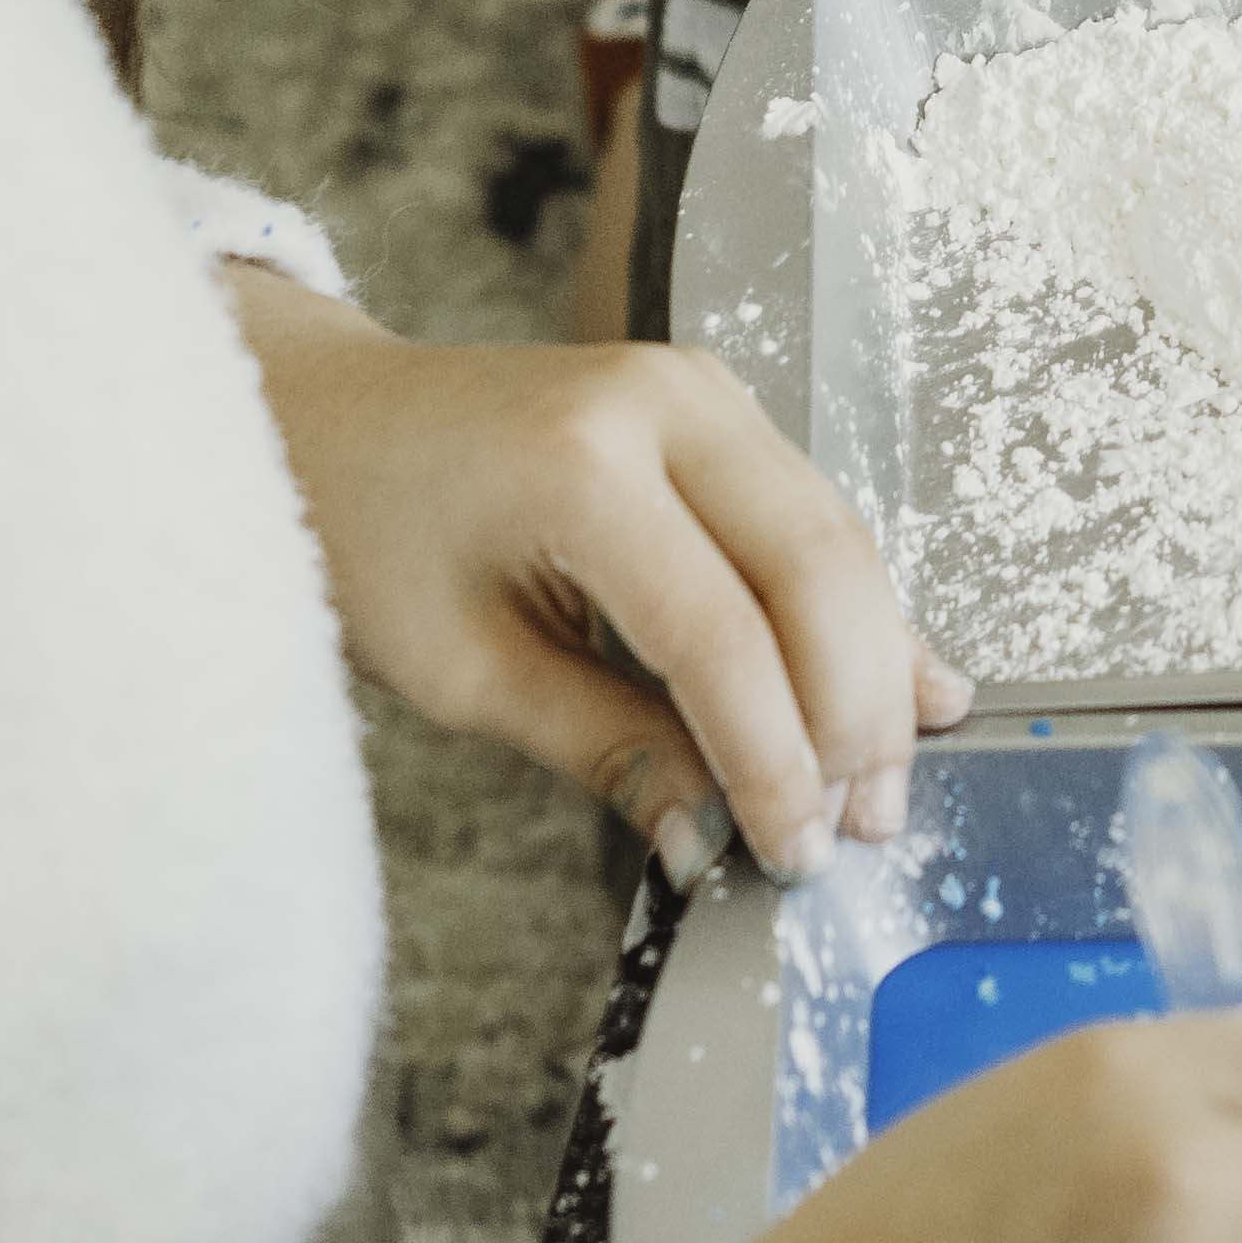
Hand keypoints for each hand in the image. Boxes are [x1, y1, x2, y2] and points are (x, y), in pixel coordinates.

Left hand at [229, 283, 960, 884]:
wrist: (326, 417)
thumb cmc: (362, 534)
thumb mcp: (461, 671)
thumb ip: (602, 745)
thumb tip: (710, 836)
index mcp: (579, 464)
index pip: (721, 634)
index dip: (773, 758)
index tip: (794, 851)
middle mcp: (663, 403)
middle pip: (815, 572)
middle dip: (852, 716)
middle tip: (861, 828)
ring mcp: (702, 391)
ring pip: (837, 541)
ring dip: (874, 671)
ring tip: (881, 786)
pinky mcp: (720, 408)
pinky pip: (817, 517)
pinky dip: (862, 612)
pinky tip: (915, 686)